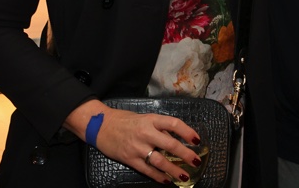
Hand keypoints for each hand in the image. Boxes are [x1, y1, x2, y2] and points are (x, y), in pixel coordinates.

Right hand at [65, 100, 201, 184]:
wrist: (101, 126)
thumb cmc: (125, 120)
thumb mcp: (145, 118)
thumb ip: (160, 128)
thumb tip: (175, 138)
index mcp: (151, 120)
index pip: (174, 124)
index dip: (187, 132)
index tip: (197, 140)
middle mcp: (146, 133)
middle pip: (170, 144)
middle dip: (185, 154)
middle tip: (196, 161)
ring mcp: (137, 147)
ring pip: (160, 161)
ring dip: (174, 170)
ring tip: (185, 176)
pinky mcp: (129, 159)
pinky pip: (147, 170)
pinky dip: (158, 176)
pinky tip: (167, 180)